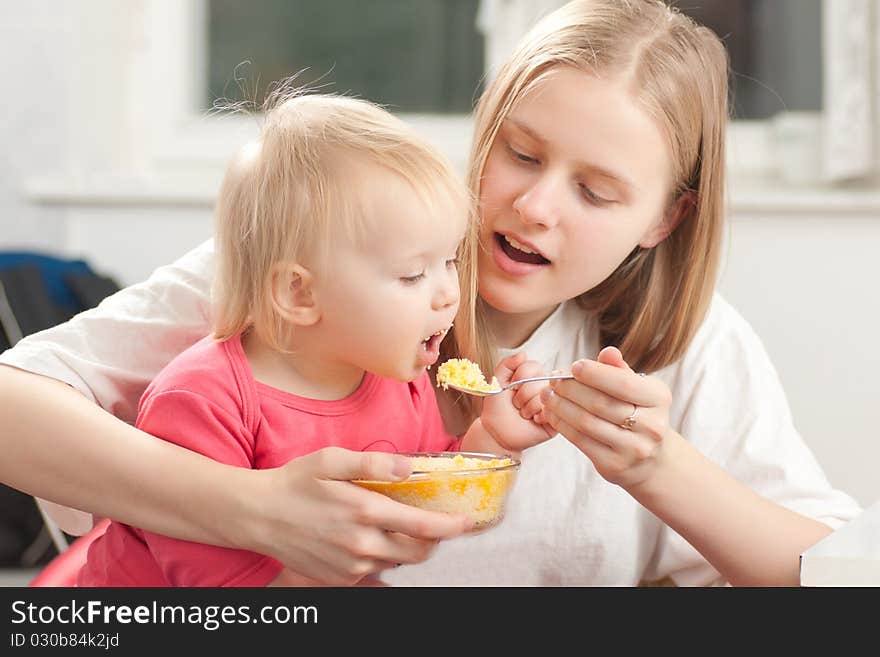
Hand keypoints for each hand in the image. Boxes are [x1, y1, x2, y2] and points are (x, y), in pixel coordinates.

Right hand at [246, 447, 472, 585]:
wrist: (256, 516)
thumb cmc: (294, 482)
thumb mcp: (332, 460)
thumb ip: (374, 464)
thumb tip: (409, 467)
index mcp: (364, 512)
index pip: (423, 527)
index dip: (450, 526)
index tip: (466, 522)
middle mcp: (362, 545)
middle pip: (417, 552)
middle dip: (431, 539)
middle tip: (433, 521)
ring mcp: (351, 567)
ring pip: (396, 563)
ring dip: (405, 547)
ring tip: (394, 524)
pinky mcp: (340, 579)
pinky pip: (373, 571)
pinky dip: (380, 556)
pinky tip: (366, 536)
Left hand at [481, 352, 554, 452]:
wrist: (496, 432)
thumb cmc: (497, 408)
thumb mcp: (497, 382)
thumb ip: (506, 364)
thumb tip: (523, 354)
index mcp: (533, 376)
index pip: (533, 365)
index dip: (519, 377)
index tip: (511, 389)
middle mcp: (544, 386)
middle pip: (539, 380)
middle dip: (521, 395)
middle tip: (516, 404)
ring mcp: (552, 402)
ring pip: (544, 396)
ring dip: (527, 407)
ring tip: (523, 413)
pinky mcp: (555, 418)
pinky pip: (551, 411)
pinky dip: (537, 416)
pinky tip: (533, 420)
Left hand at [541, 346, 672, 489]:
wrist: (650, 459)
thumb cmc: (638, 414)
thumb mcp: (637, 389)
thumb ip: (619, 370)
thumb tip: (608, 351)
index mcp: (659, 398)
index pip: (623, 383)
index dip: (595, 374)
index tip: (574, 366)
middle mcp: (651, 425)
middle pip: (601, 403)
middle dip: (571, 388)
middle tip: (553, 380)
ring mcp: (633, 448)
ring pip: (587, 422)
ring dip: (561, 406)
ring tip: (547, 395)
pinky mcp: (614, 464)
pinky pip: (581, 440)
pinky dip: (562, 424)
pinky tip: (552, 414)